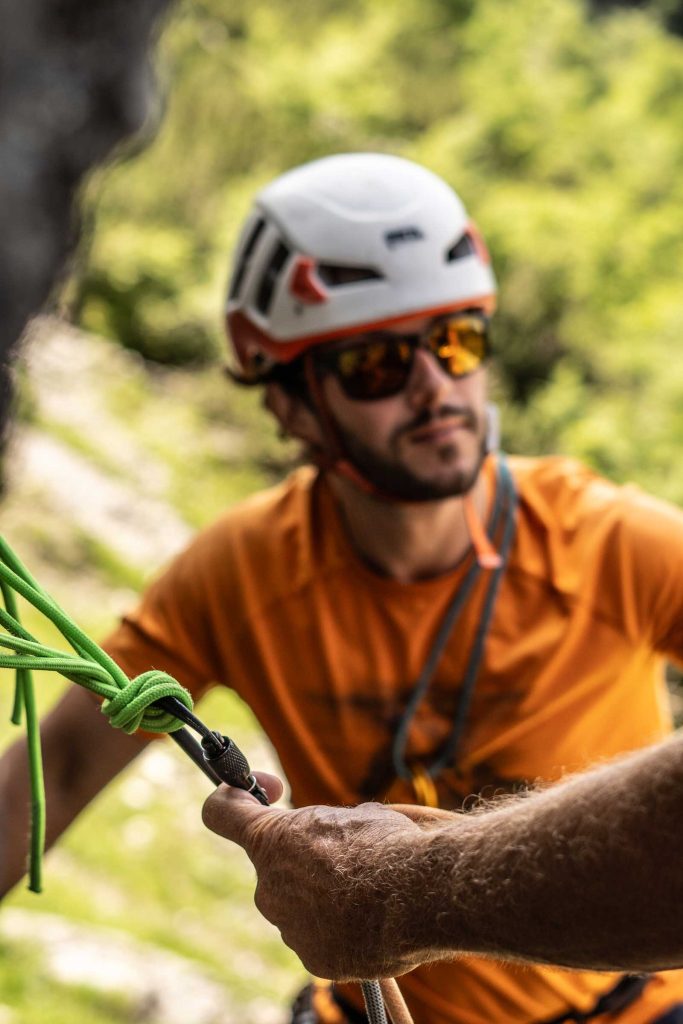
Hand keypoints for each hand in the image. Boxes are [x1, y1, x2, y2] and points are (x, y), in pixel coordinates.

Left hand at [202, 777, 456, 979]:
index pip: (219, 812)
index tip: (269, 792)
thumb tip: (328, 835)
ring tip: (369, 888)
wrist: (422, 896)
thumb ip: (320, 828)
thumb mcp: (350, 815)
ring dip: (324, 894)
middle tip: (347, 852)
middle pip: (273, 866)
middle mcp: (269, 888)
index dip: (234, 796)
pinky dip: (340, 927)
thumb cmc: (389, 845)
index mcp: (271, 840)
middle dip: (302, 857)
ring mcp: (290, 929)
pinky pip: (319, 936)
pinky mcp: (315, 960)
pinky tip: (373, 917)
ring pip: (298, 904)